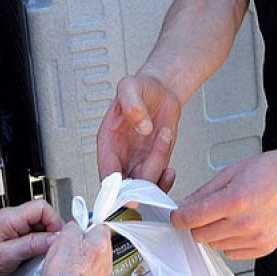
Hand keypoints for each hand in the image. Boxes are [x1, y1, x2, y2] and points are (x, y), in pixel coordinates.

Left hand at [0, 200, 60, 275]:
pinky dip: (38, 245)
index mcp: (9, 218)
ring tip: (39, 255)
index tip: (56, 238)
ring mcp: (12, 227)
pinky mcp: (13, 237)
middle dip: (50, 232)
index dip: (53, 221)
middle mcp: (11, 218)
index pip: (42, 207)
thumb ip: (33, 245)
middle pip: (42, 216)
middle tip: (49, 249)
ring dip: (44, 240)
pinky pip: (33, 235)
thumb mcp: (8, 256)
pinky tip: (33, 257)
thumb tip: (55, 238)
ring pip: (39, 226)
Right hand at [39, 221, 113, 275]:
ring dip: (81, 259)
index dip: (85, 225)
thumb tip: (75, 225)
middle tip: (67, 246)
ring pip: (92, 259)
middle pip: (97, 243)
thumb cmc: (64, 271)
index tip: (76, 228)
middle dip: (83, 243)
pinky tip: (68, 274)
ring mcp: (102, 275)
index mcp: (102, 243)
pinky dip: (79, 272)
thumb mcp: (64, 237)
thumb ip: (73, 227)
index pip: (100, 226)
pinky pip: (88, 273)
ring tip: (66, 262)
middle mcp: (107, 259)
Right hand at [98, 73, 180, 191]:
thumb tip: (142, 126)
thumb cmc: (141, 88)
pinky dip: (165, 183)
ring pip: (143, 188)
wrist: (161, 90)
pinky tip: (170, 170)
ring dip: (157, 169)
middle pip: (125, 189)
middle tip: (155, 161)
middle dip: (141, 184)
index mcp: (107, 142)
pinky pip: (156, 185)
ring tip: (164, 136)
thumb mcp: (130, 86)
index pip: (106, 175)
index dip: (116, 187)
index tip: (130, 186)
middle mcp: (120, 157)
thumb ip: (133, 104)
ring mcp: (137, 163)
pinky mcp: (153, 164)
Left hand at [170, 150, 276, 260]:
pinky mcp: (264, 247)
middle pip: (201, 235)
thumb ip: (203, 193)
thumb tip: (184, 207)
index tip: (177, 216)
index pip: (192, 218)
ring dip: (215, 233)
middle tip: (208, 212)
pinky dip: (230, 242)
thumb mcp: (229, 173)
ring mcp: (256, 238)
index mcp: (235, 200)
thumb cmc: (266, 171)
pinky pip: (232, 253)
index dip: (179, 217)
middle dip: (198, 224)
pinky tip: (240, 226)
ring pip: (215, 246)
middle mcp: (246, 222)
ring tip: (230, 215)